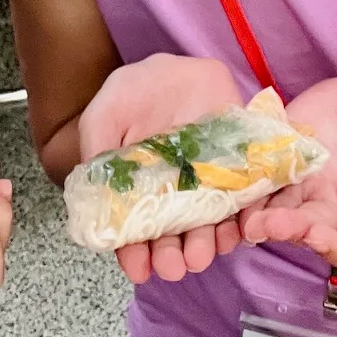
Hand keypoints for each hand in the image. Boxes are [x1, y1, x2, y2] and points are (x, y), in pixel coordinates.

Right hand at [78, 54, 246, 284]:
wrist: (180, 67)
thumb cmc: (136, 92)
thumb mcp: (104, 117)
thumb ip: (97, 155)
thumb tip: (94, 201)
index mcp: (138, 190)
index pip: (135, 230)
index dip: (134, 252)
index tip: (137, 269)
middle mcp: (173, 194)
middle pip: (173, 234)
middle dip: (171, 254)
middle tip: (171, 268)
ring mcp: (206, 184)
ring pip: (208, 224)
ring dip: (204, 244)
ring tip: (198, 256)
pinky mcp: (237, 171)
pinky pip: (242, 201)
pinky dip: (240, 219)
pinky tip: (233, 232)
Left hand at [240, 73, 336, 269]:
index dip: (336, 250)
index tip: (320, 236)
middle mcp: (332, 203)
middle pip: (307, 231)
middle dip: (288, 231)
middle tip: (269, 225)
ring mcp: (303, 182)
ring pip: (276, 209)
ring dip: (258, 217)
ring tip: (245, 216)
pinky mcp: (280, 157)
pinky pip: (258, 176)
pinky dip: (244, 183)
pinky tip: (231, 180)